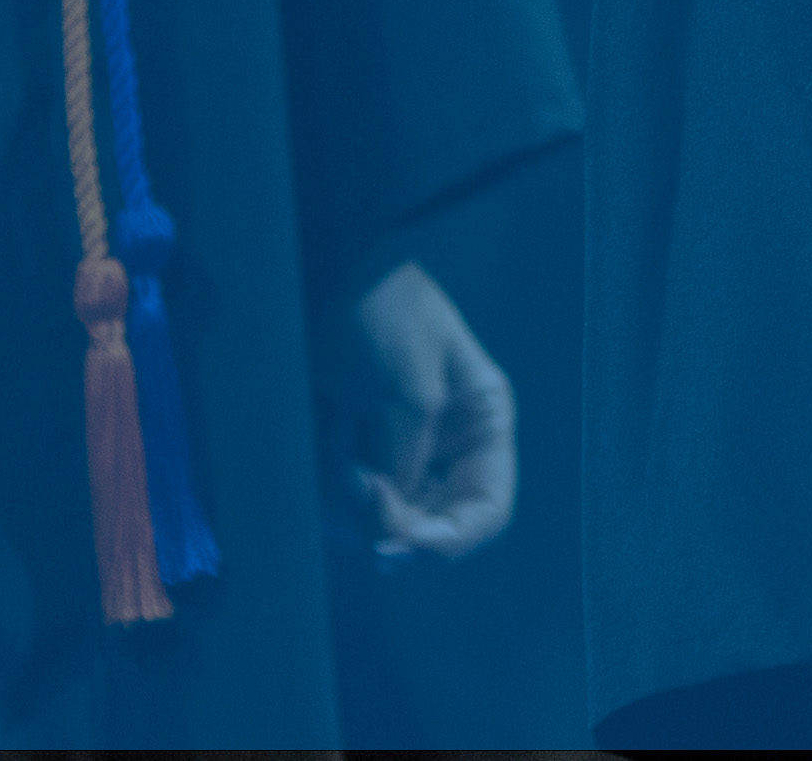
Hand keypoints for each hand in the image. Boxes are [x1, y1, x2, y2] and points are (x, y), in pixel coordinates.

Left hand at [350, 255, 516, 558]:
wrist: (326, 270)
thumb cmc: (383, 309)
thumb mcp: (408, 382)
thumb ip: (408, 456)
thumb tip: (392, 519)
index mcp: (483, 423)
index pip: (485, 510)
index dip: (448, 539)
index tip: (396, 542)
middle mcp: (450, 449)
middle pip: (433, 527)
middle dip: (391, 523)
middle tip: (354, 494)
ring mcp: (404, 454)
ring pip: (385, 523)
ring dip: (353, 504)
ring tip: (334, 445)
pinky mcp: (361, 454)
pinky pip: (350, 503)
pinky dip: (334, 490)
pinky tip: (326, 442)